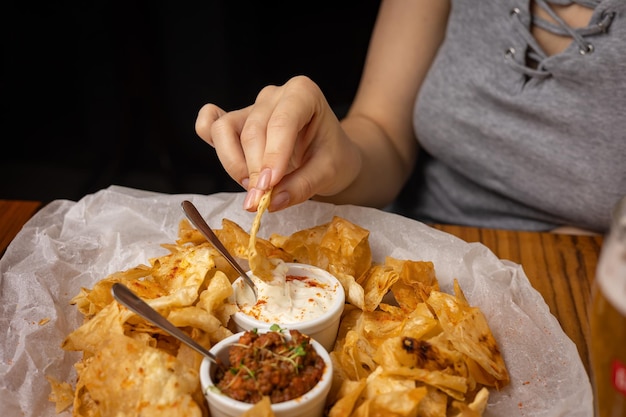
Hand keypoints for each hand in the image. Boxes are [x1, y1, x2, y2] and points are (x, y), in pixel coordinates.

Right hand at [195, 76, 361, 211]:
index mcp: (303, 93)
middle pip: (251, 129)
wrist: (330, 154)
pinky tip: (228, 160)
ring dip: (234, 164)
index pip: (281, 121)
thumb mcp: (329, 172)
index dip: (272, 155)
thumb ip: (302, 186)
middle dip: (254, 169)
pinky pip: (210, 125)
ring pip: (225, 130)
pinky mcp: (235, 123)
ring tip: (254, 187)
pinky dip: (212, 143)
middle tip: (263, 200)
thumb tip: (271, 202)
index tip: (269, 187)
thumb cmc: (332, 156)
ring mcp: (251, 108)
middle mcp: (273, 95)